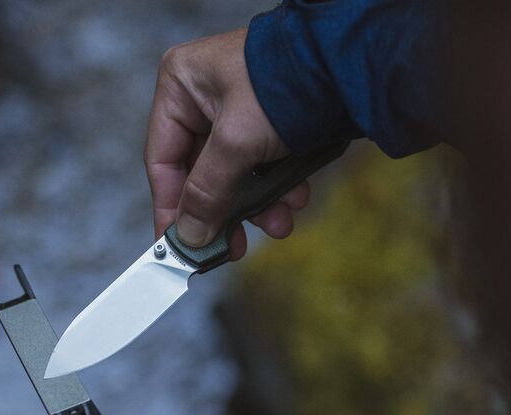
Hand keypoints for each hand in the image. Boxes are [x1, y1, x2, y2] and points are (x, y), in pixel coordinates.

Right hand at [145, 28, 310, 255]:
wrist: (348, 69)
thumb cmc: (284, 85)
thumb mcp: (236, 143)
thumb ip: (208, 193)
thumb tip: (189, 236)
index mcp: (181, 85)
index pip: (162, 160)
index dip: (170, 208)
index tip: (176, 248)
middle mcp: (205, 96)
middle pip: (201, 172)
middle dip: (224, 212)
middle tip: (232, 248)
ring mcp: (239, 109)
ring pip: (236, 174)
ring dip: (258, 205)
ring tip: (279, 224)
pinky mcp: (271, 122)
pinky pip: (264, 166)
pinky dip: (279, 188)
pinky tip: (297, 199)